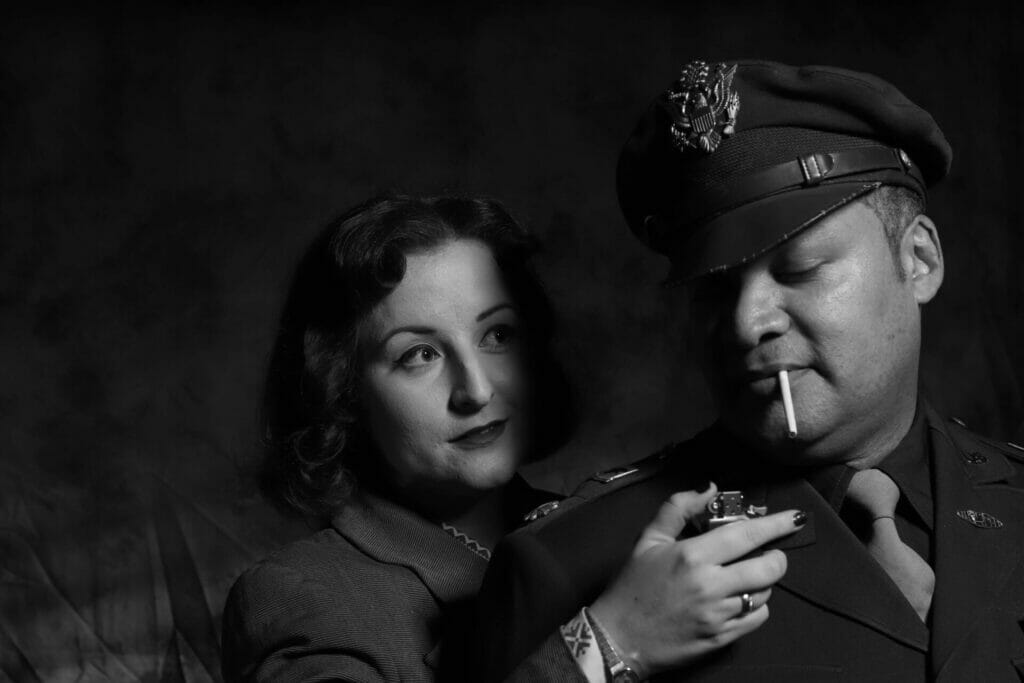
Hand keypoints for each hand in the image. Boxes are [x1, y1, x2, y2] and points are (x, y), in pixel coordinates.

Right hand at [588, 484, 804, 677]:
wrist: (619, 637)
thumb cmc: (633, 585)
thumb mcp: (648, 540)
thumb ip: (678, 509)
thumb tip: (709, 488)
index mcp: (692, 556)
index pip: (746, 535)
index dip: (776, 524)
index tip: (795, 518)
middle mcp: (710, 585)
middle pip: (768, 568)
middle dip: (775, 557)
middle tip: (767, 554)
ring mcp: (718, 615)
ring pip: (764, 594)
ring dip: (762, 582)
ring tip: (744, 577)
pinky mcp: (721, 638)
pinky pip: (756, 619)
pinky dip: (756, 606)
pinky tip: (739, 600)